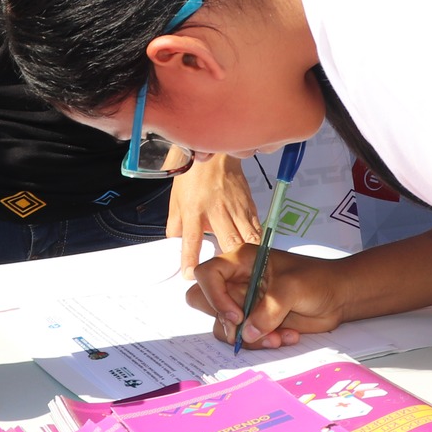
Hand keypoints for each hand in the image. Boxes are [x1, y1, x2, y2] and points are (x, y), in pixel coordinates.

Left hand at [166, 155, 260, 276]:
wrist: (214, 154)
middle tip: (228, 277)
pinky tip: (254, 251)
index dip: (190, 260)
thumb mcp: (176, 201)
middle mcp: (217, 211)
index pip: (192, 240)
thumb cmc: (193, 176)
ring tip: (246, 269)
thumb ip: (175, 226)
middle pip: (230, 243)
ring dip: (248, 256)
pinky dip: (256, 243)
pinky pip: (257, 229)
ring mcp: (236, 208)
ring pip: (249, 239)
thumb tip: (174, 246)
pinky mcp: (250, 206)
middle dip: (231, 264)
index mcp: (194, 210)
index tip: (189, 275)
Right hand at [188, 246, 346, 348]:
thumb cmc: (317, 279)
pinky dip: (263, 343)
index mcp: (241, 261)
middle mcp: (237, 282)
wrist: (338, 297)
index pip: (207, 274)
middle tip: (246, 326)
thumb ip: (267, 310)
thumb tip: (246, 333)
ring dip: (248, 338)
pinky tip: (287, 336)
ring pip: (224, 326)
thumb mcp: (292, 288)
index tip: (237, 315)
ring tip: (277, 336)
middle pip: (204, 301)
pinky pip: (244, 338)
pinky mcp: (255, 322)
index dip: (214, 296)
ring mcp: (245, 303)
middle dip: (223, 320)